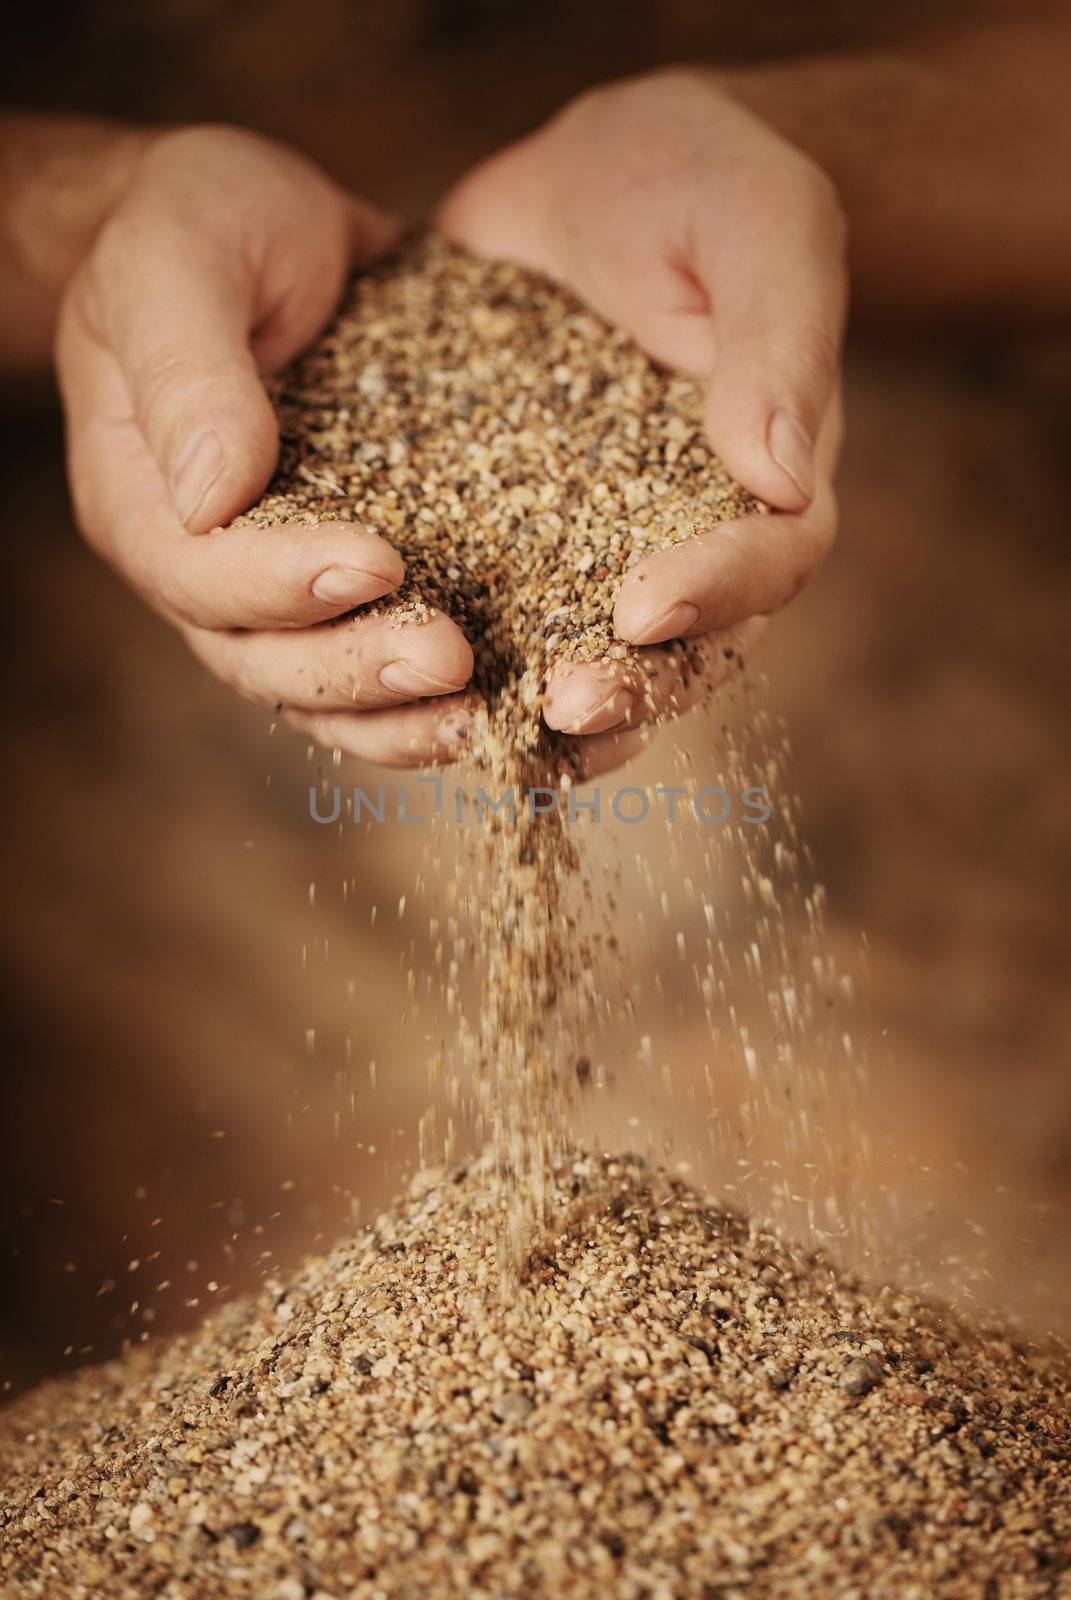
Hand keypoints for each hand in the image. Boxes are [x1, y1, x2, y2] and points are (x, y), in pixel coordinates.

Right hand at [56, 125, 476, 766]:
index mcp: (141, 499)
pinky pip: (380, 657)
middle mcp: (203, 567)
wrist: (262, 229)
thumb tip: (213, 492)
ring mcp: (276, 587)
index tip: (378, 561)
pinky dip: (434, 695)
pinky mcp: (349, 580)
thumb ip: (189, 365)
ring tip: (486, 715)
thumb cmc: (202, 224)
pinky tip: (505, 698)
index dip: (284, 583)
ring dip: (400, 715)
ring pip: (320, 691)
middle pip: (263, 660)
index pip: (200, 573)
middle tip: (451, 660)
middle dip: (358, 670)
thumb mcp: (181, 253)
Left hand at [438, 71, 845, 766]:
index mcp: (770, 481)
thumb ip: (777, 342)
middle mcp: (692, 541)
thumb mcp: (757, 224)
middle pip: (683, 650)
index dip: (715, 592)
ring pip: (588, 660)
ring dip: (541, 708)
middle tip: (563, 703)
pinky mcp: (514, 545)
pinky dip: (461, 662)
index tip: (644, 606)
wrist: (589, 181)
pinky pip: (496, 621)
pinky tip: (400, 682)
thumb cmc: (698, 183)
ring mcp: (599, 553)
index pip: (767, 563)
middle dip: (628, 688)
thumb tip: (782, 475)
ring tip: (484, 727)